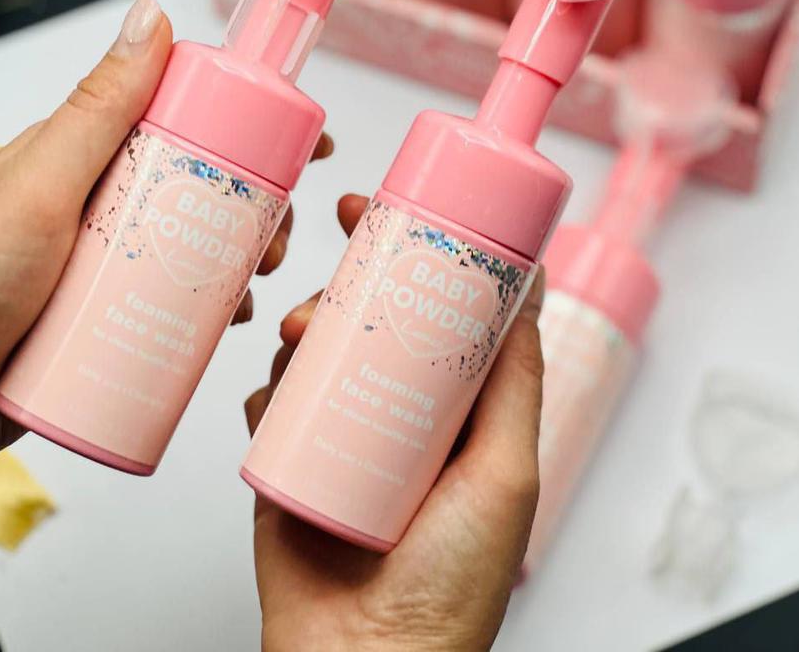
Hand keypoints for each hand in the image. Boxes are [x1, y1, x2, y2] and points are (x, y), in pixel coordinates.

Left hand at [0, 0, 330, 449]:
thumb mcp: (43, 186)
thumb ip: (98, 110)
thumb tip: (153, 16)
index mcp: (88, 154)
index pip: (189, 119)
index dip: (253, 127)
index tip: (306, 149)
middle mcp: (101, 199)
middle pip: (203, 185)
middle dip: (258, 206)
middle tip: (277, 239)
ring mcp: (105, 256)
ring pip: (195, 244)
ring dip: (240, 260)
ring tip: (253, 291)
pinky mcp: (106, 310)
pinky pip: (174, 298)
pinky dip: (210, 306)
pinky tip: (224, 323)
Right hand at [247, 194, 544, 651]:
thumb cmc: (450, 588)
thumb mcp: (505, 473)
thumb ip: (514, 385)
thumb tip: (528, 294)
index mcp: (456, 413)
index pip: (443, 315)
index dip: (426, 257)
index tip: (410, 210)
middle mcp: (400, 415)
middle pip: (376, 317)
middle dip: (359, 265)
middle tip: (347, 228)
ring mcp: (342, 435)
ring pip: (320, 349)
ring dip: (309, 320)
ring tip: (302, 330)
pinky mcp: (290, 461)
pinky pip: (273, 404)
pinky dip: (269, 385)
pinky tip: (274, 389)